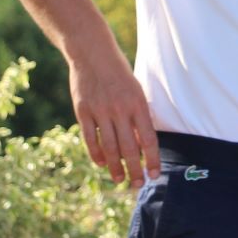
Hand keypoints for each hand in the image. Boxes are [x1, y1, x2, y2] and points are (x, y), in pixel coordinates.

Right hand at [69, 49, 160, 188]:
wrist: (92, 52)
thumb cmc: (119, 73)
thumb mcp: (135, 91)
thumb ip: (138, 116)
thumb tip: (141, 146)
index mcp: (137, 103)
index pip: (148, 139)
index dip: (152, 160)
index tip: (154, 175)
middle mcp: (120, 109)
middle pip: (129, 148)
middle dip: (135, 170)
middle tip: (138, 185)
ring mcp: (100, 110)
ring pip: (110, 147)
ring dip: (116, 167)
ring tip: (120, 180)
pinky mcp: (83, 111)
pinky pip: (90, 139)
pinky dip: (96, 154)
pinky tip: (102, 164)